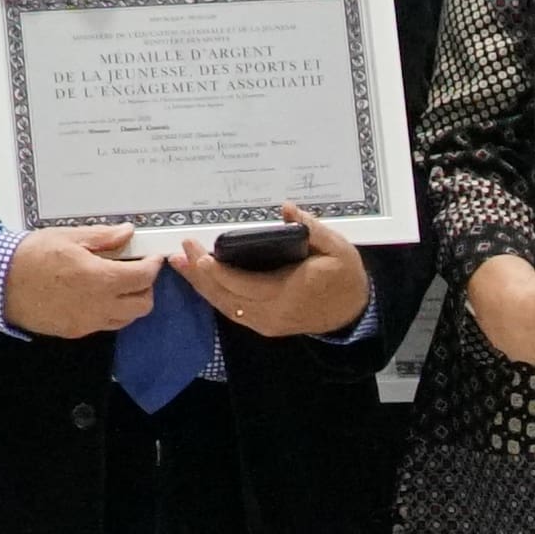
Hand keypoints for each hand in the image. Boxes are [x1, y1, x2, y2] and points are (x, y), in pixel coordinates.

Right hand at [0, 225, 159, 339]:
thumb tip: (128, 232)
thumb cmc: (32, 255)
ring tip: (117, 284)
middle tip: (136, 271)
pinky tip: (97, 296)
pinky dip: (111, 312)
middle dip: (146, 287)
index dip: (153, 266)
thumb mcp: (69, 238)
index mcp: (101, 279)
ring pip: (126, 319)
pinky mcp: (75, 331)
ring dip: (130, 303)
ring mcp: (87, 323)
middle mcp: (99, 306)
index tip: (152, 257)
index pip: (143, 278)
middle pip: (143, 305)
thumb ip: (103, 238)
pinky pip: (104, 325)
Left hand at [174, 208, 372, 341]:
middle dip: (200, 275)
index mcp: (285, 293)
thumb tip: (287, 209)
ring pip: (225, 306)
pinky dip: (214, 294)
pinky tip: (201, 279)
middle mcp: (269, 313)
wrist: (353, 312)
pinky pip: (233, 311)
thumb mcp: (337, 248)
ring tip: (180, 265)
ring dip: (201, 286)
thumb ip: (312, 228)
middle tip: (181, 252)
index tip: (199, 254)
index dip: (217, 271)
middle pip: (225, 297)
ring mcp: (265, 322)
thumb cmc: (345, 276)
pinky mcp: (264, 324)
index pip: (242, 284)